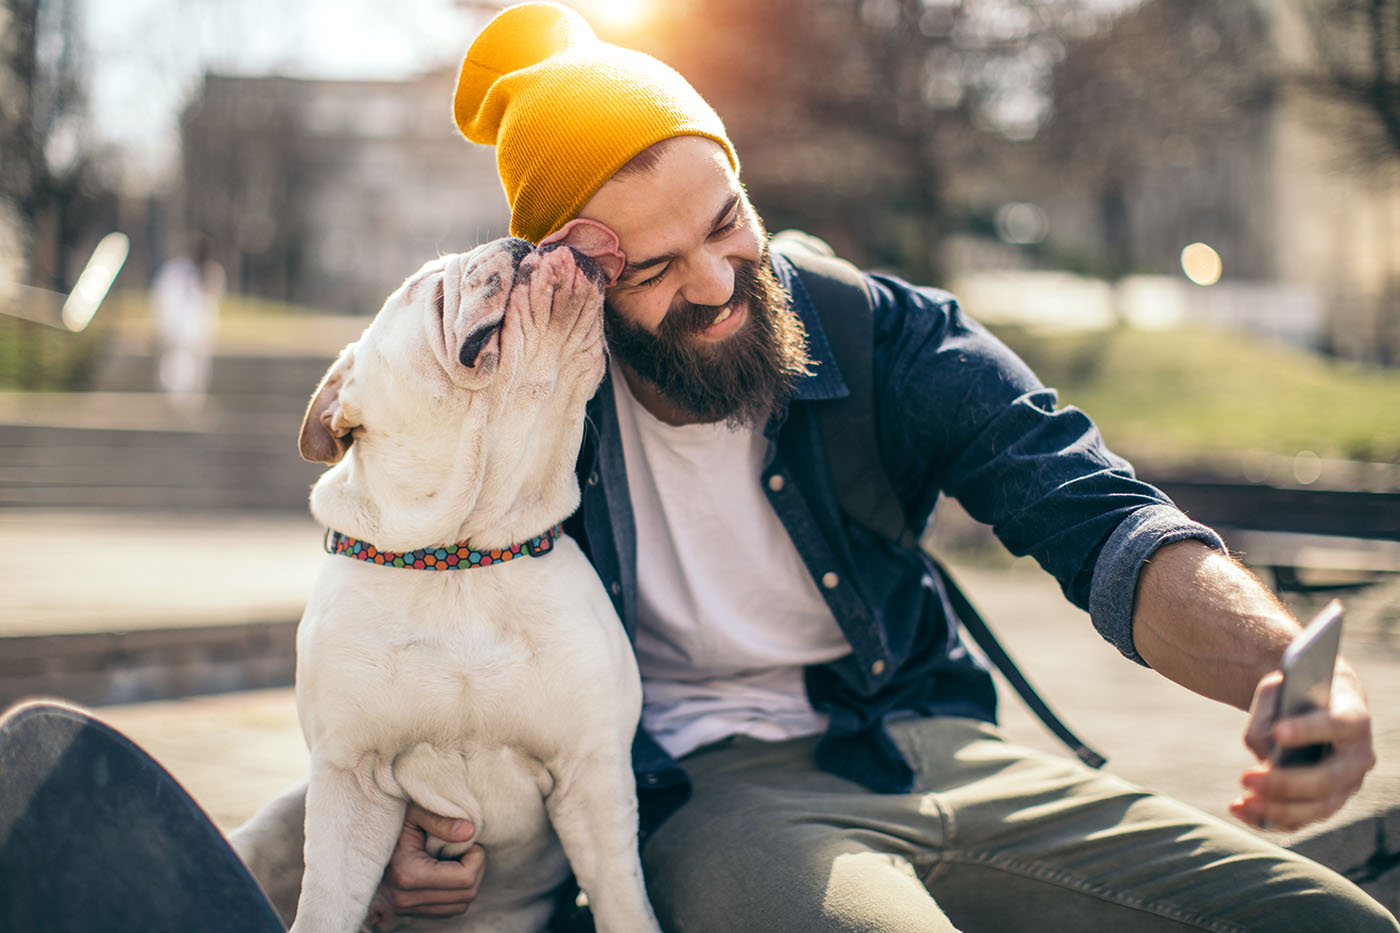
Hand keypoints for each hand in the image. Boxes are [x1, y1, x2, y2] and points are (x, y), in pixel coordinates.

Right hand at [365, 805, 484, 928]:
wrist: (363, 841)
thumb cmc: (392, 822)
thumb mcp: (415, 813)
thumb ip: (442, 821)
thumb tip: (469, 832)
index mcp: (408, 874)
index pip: (465, 878)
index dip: (477, 856)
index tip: (468, 839)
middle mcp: (406, 898)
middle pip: (467, 895)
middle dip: (476, 868)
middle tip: (468, 847)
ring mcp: (406, 909)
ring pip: (460, 906)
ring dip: (468, 882)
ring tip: (458, 858)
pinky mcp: (410, 912)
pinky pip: (448, 910)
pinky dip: (456, 892)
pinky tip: (449, 870)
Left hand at [1230, 664, 1376, 831]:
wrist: (1313, 706)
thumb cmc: (1296, 693)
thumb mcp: (1281, 687)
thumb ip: (1269, 709)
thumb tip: (1265, 746)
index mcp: (1353, 719)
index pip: (1336, 725)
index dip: (1308, 730)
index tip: (1278, 732)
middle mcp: (1357, 758)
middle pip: (1328, 779)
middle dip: (1286, 782)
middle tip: (1246, 777)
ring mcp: (1345, 786)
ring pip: (1318, 808)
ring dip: (1278, 809)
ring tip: (1243, 802)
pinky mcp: (1325, 803)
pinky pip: (1301, 820)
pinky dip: (1268, 819)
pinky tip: (1239, 809)